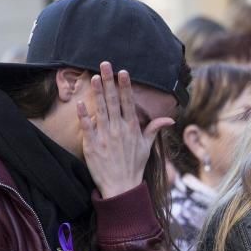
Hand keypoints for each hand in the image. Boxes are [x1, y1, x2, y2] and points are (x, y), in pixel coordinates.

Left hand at [78, 61, 174, 198]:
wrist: (121, 186)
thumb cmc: (134, 166)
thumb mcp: (147, 147)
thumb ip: (154, 129)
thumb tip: (170, 120)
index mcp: (132, 128)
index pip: (128, 102)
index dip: (125, 86)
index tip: (123, 72)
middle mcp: (119, 129)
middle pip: (113, 101)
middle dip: (109, 81)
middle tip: (105, 64)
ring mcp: (105, 136)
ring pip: (101, 110)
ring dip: (97, 93)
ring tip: (95, 77)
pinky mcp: (92, 145)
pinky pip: (87, 126)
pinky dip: (84, 115)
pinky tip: (80, 102)